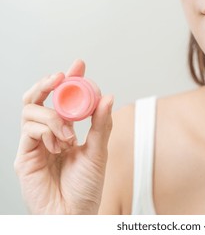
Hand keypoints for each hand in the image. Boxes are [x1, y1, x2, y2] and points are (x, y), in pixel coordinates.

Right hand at [14, 60, 113, 213]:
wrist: (74, 213)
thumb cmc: (86, 187)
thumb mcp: (98, 151)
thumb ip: (101, 125)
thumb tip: (108, 96)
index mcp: (66, 131)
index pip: (63, 99)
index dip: (69, 80)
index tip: (79, 64)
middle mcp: (48, 134)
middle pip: (39, 98)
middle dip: (49, 83)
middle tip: (61, 76)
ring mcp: (34, 143)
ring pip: (32, 110)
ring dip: (54, 116)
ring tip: (70, 135)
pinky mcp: (24, 155)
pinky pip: (29, 129)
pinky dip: (47, 131)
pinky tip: (60, 145)